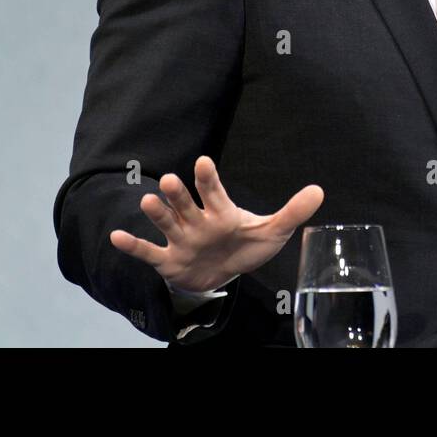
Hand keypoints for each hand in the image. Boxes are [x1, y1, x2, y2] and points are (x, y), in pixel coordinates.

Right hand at [109, 155, 323, 293]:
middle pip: (186, 204)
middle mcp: (197, 221)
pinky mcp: (168, 260)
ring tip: (147, 201)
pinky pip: (148, 252)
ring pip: (167, 223)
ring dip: (157, 213)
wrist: (222, 274)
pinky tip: (117, 237)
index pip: (214, 192)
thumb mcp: (273, 232)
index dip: (208, 179)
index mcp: (221, 211)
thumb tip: (319, 191)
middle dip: (178, 194)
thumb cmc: (245, 246)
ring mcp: (181, 239)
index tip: (203, 162)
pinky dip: (133, 246)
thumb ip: (293, 212)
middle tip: (170, 180)